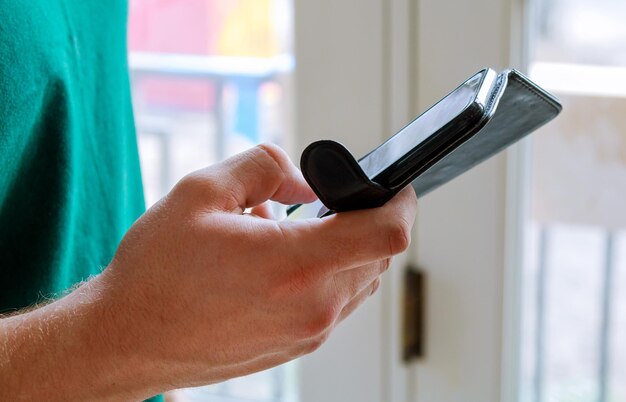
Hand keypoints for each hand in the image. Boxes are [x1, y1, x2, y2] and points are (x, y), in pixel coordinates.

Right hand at [1, 144, 416, 399]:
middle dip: (360, 222)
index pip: (386, 234)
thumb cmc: (157, 272)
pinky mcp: (295, 347)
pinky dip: (322, 276)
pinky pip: (333, 304)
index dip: (401, 204)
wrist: (127, 339)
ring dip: (339, 250)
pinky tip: (278, 264)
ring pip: (356, 281)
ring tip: (289, 234)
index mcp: (294, 265)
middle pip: (375, 256)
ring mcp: (306, 333)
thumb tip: (303, 180)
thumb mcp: (202, 192)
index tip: (394, 188)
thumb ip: (266, 168)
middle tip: (324, 204)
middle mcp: (311, 306)